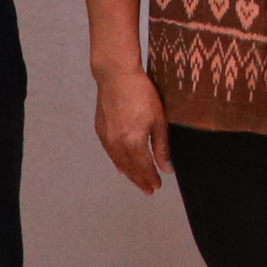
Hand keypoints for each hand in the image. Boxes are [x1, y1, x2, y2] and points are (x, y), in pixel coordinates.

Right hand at [93, 68, 170, 192]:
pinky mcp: (100, 130)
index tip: (157, 187)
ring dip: (128, 174)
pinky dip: (117, 161)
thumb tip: (166, 168)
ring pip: (118, 162)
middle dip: (139, 180)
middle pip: (129, 168)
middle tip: (148, 190)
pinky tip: (121, 167)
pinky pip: (110, 152)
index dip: (150, 178)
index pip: (143, 167)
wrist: (116, 76)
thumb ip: (161, 147)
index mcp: (133, 141)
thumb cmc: (142, 94)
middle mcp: (117, 143)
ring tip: (137, 181)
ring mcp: (106, 137)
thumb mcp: (158, 120)